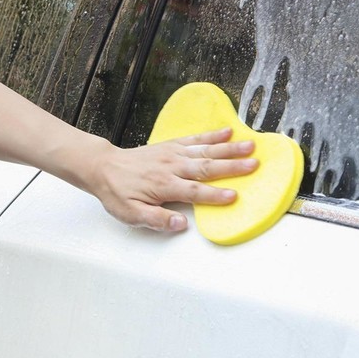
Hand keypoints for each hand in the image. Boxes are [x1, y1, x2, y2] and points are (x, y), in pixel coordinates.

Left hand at [80, 128, 256, 231]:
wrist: (104, 167)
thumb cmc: (118, 193)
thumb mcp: (131, 214)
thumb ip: (157, 220)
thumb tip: (181, 225)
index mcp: (164, 186)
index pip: (195, 192)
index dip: (215, 196)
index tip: (234, 196)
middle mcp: (172, 167)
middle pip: (206, 167)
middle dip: (232, 166)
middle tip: (254, 164)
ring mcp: (173, 153)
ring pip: (205, 150)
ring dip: (229, 148)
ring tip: (250, 145)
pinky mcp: (172, 145)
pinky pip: (195, 139)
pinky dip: (212, 135)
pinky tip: (228, 132)